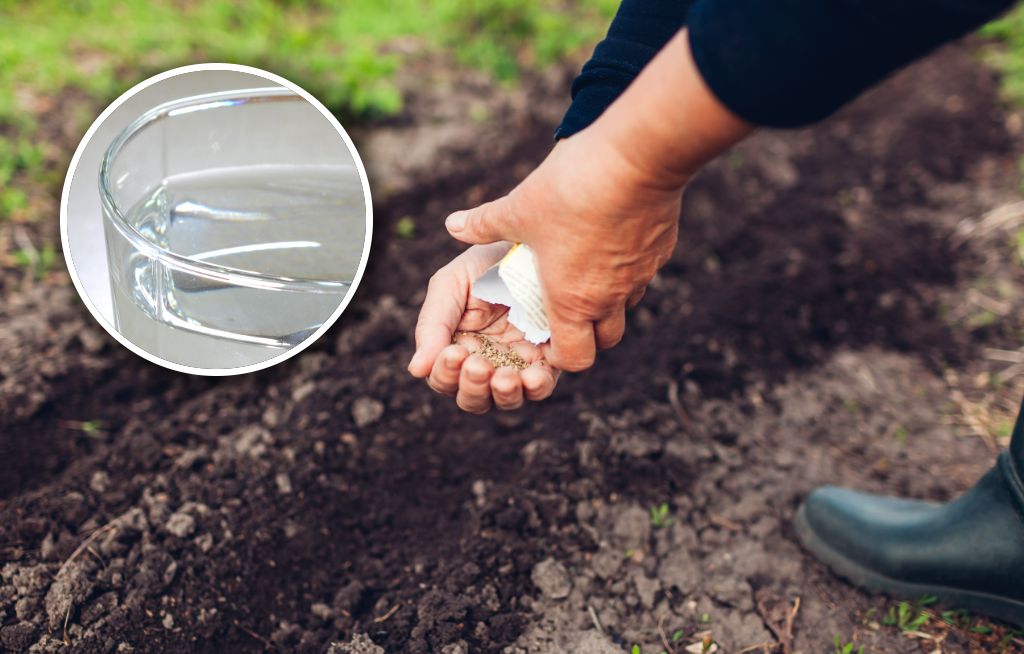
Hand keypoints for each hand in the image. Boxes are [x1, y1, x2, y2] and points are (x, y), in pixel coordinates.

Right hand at [407, 243, 559, 413]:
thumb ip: (431, 327)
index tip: (454, 352)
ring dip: (502, 394)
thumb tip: (416, 370)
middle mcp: (486, 360)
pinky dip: (536, 387)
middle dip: (472, 388)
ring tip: (505, 377)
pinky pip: (541, 386)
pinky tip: (532, 376)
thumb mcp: (449, 286)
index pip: (444, 378)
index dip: (445, 374)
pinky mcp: (549, 358)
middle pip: (473, 398)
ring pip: (505, 400)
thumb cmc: (484, 263)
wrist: (529, 242)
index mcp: (456, 345)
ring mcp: (518, 362)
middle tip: (477, 365)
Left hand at [444, 134, 685, 372]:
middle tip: (564, 305)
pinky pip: (643, 272)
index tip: (545, 335)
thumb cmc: (571, 190)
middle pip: (605, 340)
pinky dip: (626, 267)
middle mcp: (610, 298)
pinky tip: (610, 236)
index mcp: (572, 300)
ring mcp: (640, 276)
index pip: (574, 359)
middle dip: (586, 333)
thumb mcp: (518, 208)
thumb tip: (452, 225)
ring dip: (607, 299)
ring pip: (626, 305)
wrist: (636, 158)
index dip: (559, 355)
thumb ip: (484, 223)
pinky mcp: (660, 250)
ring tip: (585, 268)